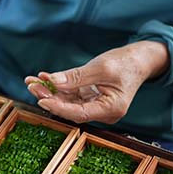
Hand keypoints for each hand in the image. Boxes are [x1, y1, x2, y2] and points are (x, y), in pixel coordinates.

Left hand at [25, 41, 168, 123]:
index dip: (59, 108)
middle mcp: (103, 112)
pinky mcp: (91, 99)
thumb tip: (52, 82)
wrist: (140, 60)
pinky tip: (44, 79)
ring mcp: (96, 106)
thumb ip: (76, 77)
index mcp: (111, 110)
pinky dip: (58, 87)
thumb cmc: (126, 63)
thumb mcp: (101, 67)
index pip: (79, 114)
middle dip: (50, 98)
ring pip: (68, 102)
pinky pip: (71, 96)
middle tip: (32, 86)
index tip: (42, 99)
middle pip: (71, 109)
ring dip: (50, 92)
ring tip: (33, 82)